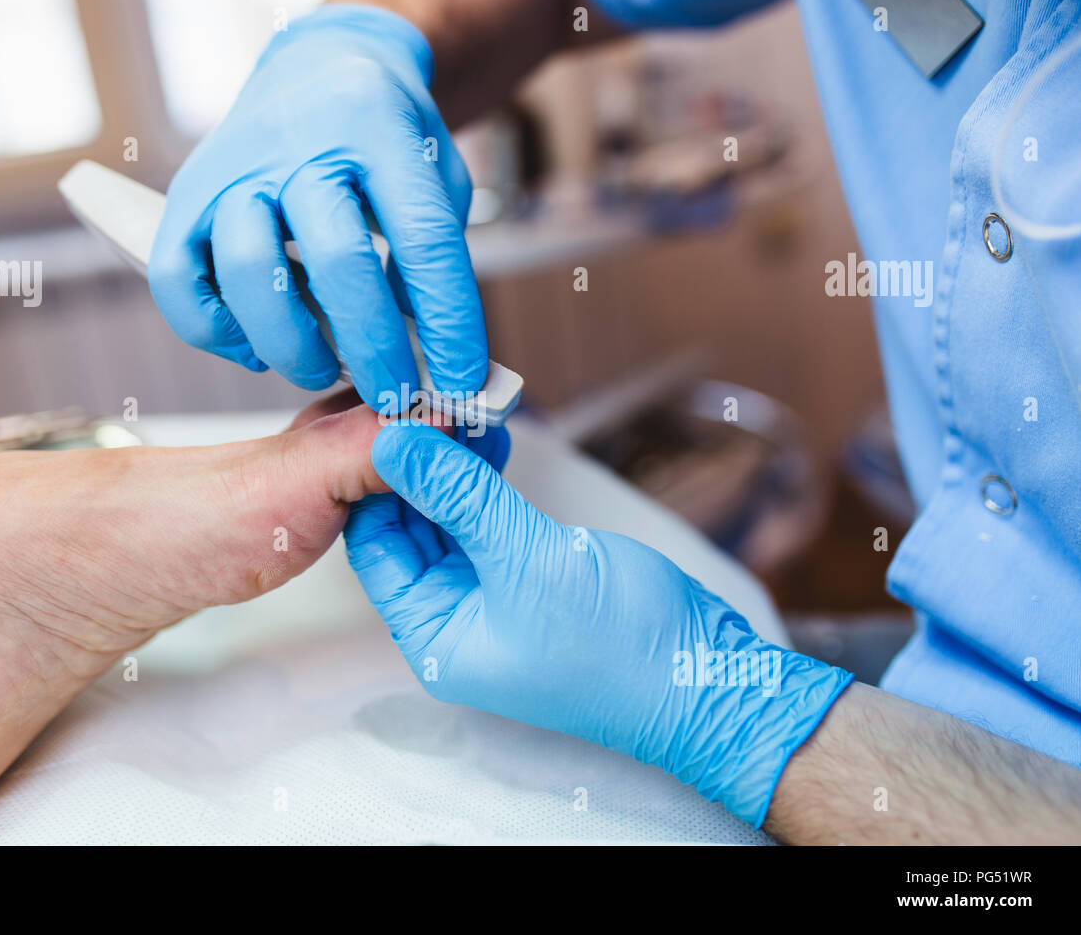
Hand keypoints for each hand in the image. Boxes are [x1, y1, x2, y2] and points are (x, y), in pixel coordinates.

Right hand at [148, 5, 487, 408]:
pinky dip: (214, 332)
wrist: (320, 63)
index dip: (448, 321)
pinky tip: (255, 350)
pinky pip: (178, 281)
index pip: (422, 238)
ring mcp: (234, 170)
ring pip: (250, 273)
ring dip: (293, 345)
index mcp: (378, 131)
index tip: (461, 381)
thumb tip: (427, 355)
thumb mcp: (433, 175)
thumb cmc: (384, 137)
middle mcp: (300, 146)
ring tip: (322, 371)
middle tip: (394, 397)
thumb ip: (434, 255)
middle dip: (374, 349)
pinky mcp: (186, 196)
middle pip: (336, 261)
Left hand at [344, 422, 852, 825]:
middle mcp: (452, 622)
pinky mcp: (528, 579)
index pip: (374, 549)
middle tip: (428, 404)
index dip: (375, 483)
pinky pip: (487, 524)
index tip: (389, 419)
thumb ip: (458, 496)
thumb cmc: (617, 642)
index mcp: (432, 636)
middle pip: (408, 533)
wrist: (706, 677)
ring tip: (463, 414)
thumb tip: (392, 442)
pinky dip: (485, 484)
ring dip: (452, 470)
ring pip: (448, 523)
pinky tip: (490, 442)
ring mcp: (491, 601)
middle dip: (416, 470)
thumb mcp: (526, 558)